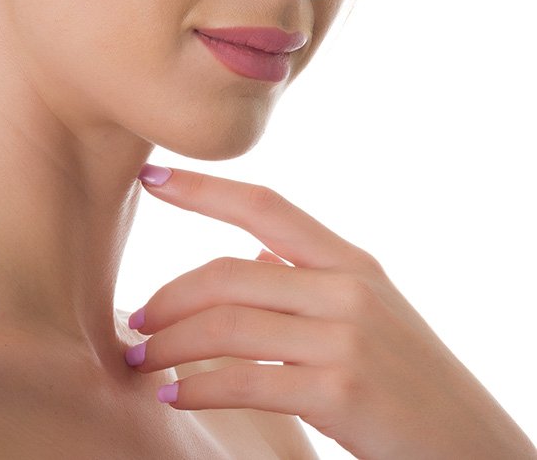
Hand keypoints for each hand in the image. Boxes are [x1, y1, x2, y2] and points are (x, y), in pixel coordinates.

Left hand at [126, 164, 535, 459]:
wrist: (477, 452)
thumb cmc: (412, 381)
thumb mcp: (372, 311)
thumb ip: (310, 277)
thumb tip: (252, 252)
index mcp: (350, 261)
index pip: (264, 206)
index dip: (204, 188)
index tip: (152, 177)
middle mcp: (347, 288)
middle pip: (227, 273)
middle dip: (168, 297)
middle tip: (133, 321)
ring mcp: (345, 338)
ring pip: (226, 325)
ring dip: (169, 344)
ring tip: (140, 361)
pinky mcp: (340, 393)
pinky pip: (244, 380)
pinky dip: (196, 387)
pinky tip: (172, 396)